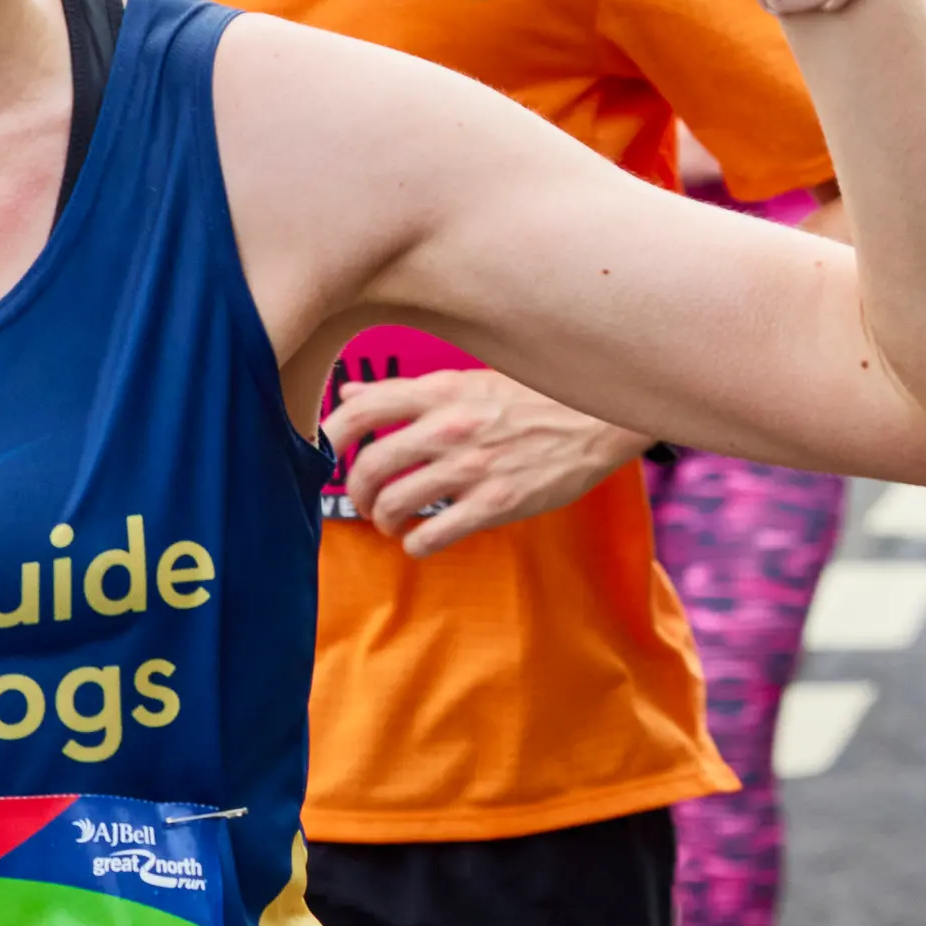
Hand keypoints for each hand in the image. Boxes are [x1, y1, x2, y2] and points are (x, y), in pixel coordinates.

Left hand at [322, 370, 643, 557]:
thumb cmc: (533, 396)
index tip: (324, 453)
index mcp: (439, 392)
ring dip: (384, 521)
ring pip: (395, 504)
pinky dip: (416, 545)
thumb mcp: (468, 380)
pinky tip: (420, 542)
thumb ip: (408, 392)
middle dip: (357, 491)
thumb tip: (351, 395)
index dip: (328, 437)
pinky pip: (434, 535)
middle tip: (365, 500)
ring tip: (391, 523)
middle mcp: (447, 428)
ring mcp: (471, 467)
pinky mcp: (496, 503)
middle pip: (369, 465)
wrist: (600, 418)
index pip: (359, 410)